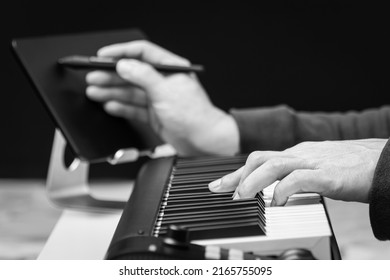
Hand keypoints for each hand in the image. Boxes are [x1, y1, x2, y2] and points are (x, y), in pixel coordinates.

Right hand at [85, 40, 238, 155]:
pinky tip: (109, 105)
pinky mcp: (154, 115)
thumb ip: (143, 76)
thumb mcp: (165, 90)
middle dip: (111, 75)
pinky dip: (121, 107)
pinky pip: (133, 108)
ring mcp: (157, 99)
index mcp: (170, 68)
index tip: (103, 55)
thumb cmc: (194, 115)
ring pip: (130, 92)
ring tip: (95, 92)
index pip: (142, 53)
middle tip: (93, 77)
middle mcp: (162, 82)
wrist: (203, 140)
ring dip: (112, 91)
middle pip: (132, 73)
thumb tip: (124, 65)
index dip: (122, 52)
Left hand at [208, 139, 386, 204]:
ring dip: (253, 181)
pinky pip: (297, 180)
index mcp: (296, 153)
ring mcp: (312, 162)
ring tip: (242, 197)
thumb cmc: (351, 166)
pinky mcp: (327, 175)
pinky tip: (277, 202)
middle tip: (223, 192)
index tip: (221, 185)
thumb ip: (296, 174)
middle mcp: (300, 154)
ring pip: (273, 165)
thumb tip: (279, 188)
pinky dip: (282, 190)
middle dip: (237, 176)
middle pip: (259, 158)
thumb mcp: (316, 167)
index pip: (260, 160)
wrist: (382, 162)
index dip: (237, 173)